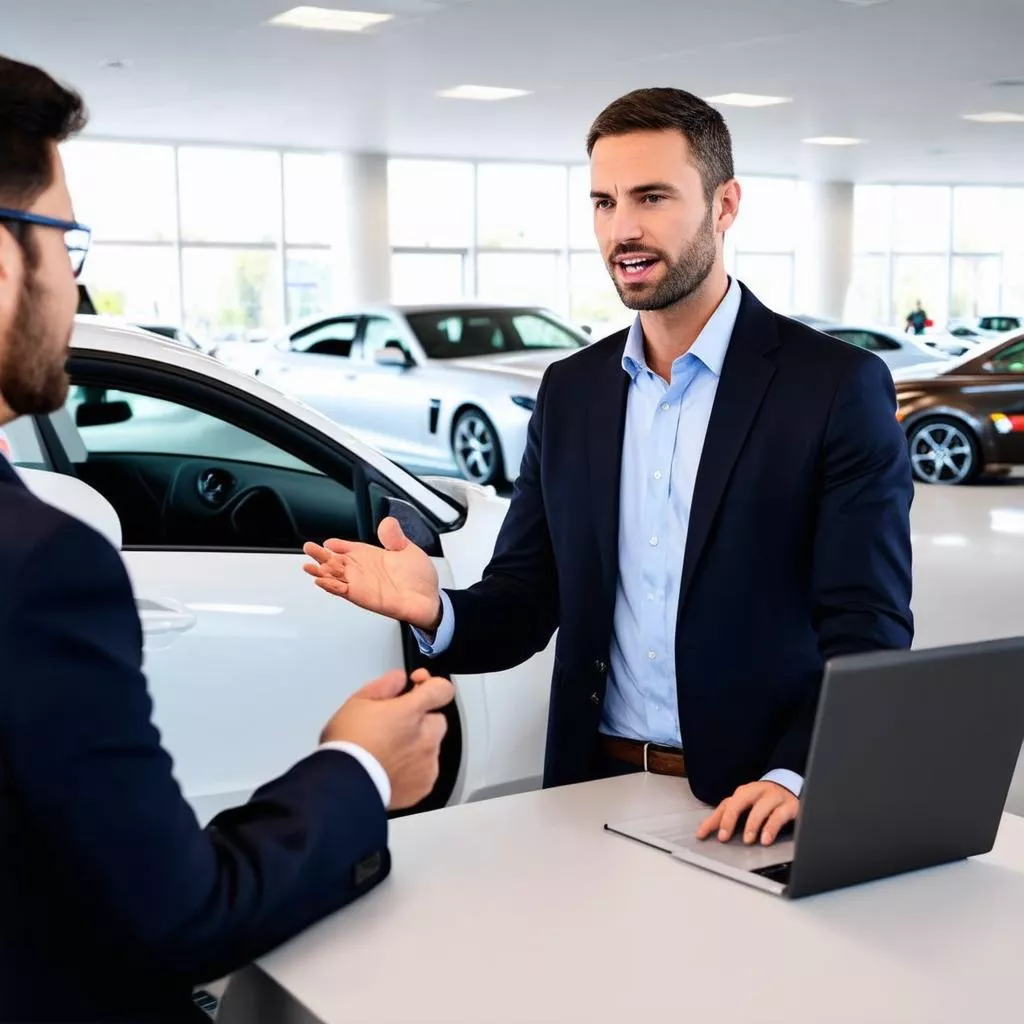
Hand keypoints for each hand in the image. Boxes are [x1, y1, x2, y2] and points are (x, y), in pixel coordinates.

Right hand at [304, 517, 441, 631]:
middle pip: (338, 561)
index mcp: (373, 556)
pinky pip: (343, 591)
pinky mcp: (363, 597)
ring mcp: (362, 584)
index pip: (350, 548)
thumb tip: (387, 522)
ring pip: (336, 576)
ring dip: (321, 572)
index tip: (327, 542)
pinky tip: (320, 581)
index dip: (338, 545)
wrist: (429, 599)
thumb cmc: (419, 578)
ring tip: (307, 566)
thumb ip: (394, 537)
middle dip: (322, 556)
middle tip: (308, 548)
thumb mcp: (408, 550)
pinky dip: (331, 586)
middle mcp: (364, 570)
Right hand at [322, 668, 453, 809]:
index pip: (442, 689)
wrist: (343, 786)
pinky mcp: (424, 785)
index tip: (418, 686)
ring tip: (388, 753)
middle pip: (436, 720)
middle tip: (394, 727)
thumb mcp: (357, 703)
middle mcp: (425, 737)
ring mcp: (427, 763)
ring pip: (431, 746)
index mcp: (411, 712)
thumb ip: (384, 686)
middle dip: (420, 721)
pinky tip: (392, 769)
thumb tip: (398, 680)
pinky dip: (414, 769)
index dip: (431, 685)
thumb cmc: (347, 747)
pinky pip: (426, 770)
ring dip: (417, 746)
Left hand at [696, 781, 798, 846]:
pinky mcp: (789, 806)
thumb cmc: (764, 800)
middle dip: (730, 818)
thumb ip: (728, 817)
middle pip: (740, 799)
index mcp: (744, 792)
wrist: (792, 788)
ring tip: (747, 840)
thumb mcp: (746, 806)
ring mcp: (774, 797)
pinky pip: (779, 816)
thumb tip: (706, 832)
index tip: (702, 835)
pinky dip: (771, 828)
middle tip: (724, 836)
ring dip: (752, 824)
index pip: (725, 805)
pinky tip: (766, 839)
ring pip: (761, 807)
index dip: (712, 820)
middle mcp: (757, 791)